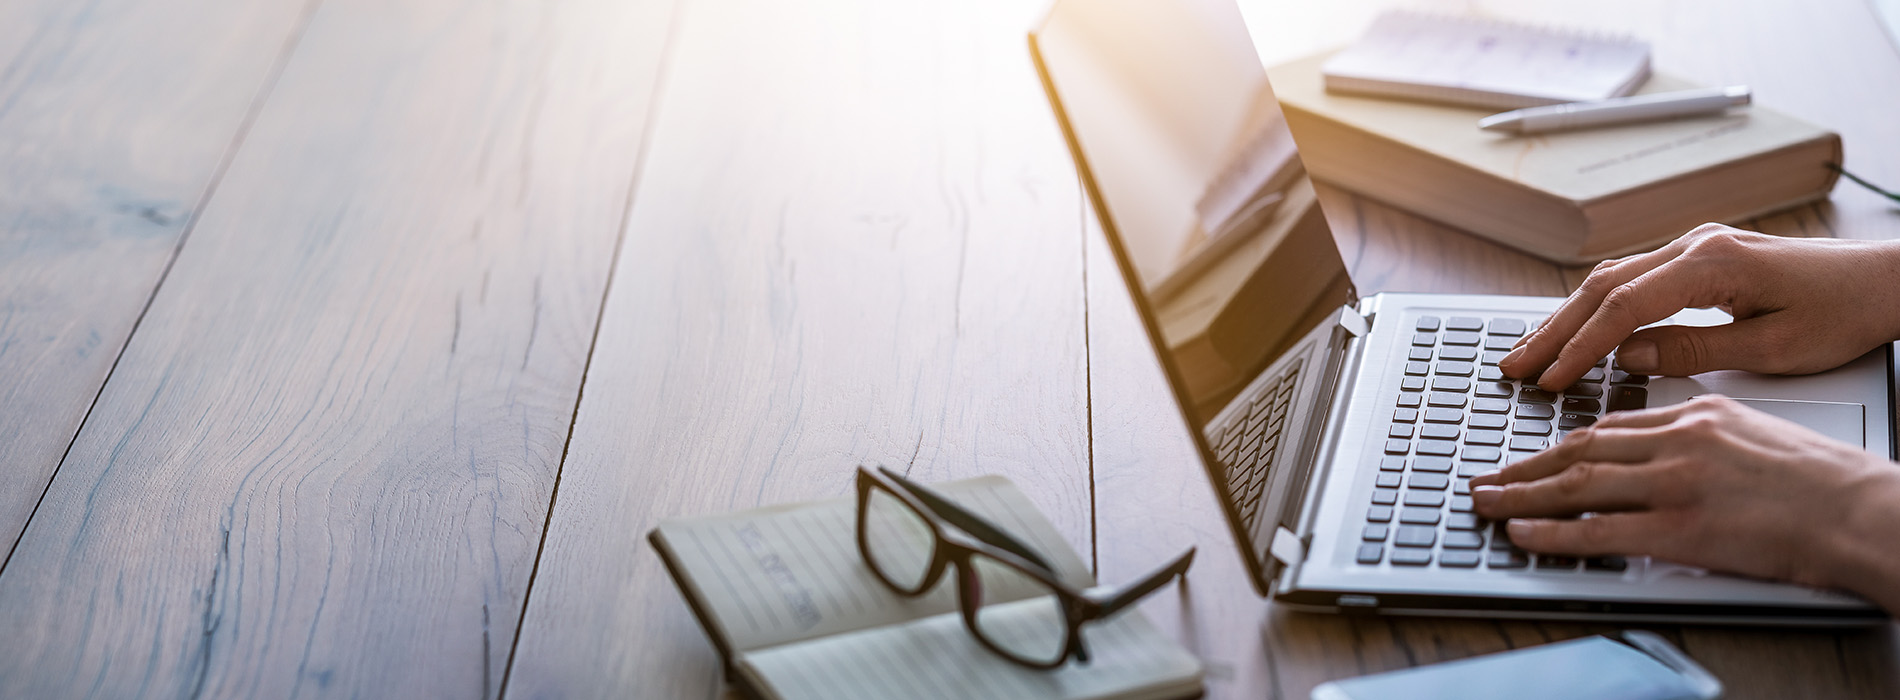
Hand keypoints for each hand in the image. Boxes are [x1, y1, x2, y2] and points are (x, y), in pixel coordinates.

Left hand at [1470, 396, 1899, 600]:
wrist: (1859, 511)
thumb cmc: (1821, 481)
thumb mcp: (1753, 431)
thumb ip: (1700, 433)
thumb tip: (1660, 445)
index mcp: (1696, 414)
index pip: (1609, 426)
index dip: (1561, 443)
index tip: (1532, 455)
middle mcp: (1678, 441)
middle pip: (1581, 450)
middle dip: (1526, 466)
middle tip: (1488, 477)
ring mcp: (1676, 483)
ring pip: (1578, 484)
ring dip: (1522, 495)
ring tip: (1486, 503)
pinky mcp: (1681, 527)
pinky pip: (1598, 530)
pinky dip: (1552, 532)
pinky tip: (1522, 532)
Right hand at [1499, 224, 1899, 390]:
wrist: (1884, 282)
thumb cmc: (1843, 315)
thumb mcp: (1773, 348)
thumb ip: (1693, 350)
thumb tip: (1629, 358)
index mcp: (1713, 264)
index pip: (1624, 307)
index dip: (1581, 347)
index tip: (1552, 380)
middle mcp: (1695, 246)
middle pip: (1602, 287)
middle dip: (1554, 331)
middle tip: (1515, 367)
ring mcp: (1694, 247)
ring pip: (1609, 279)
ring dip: (1566, 317)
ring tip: (1530, 352)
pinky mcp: (1698, 258)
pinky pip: (1631, 279)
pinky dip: (1594, 307)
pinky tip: (1573, 329)